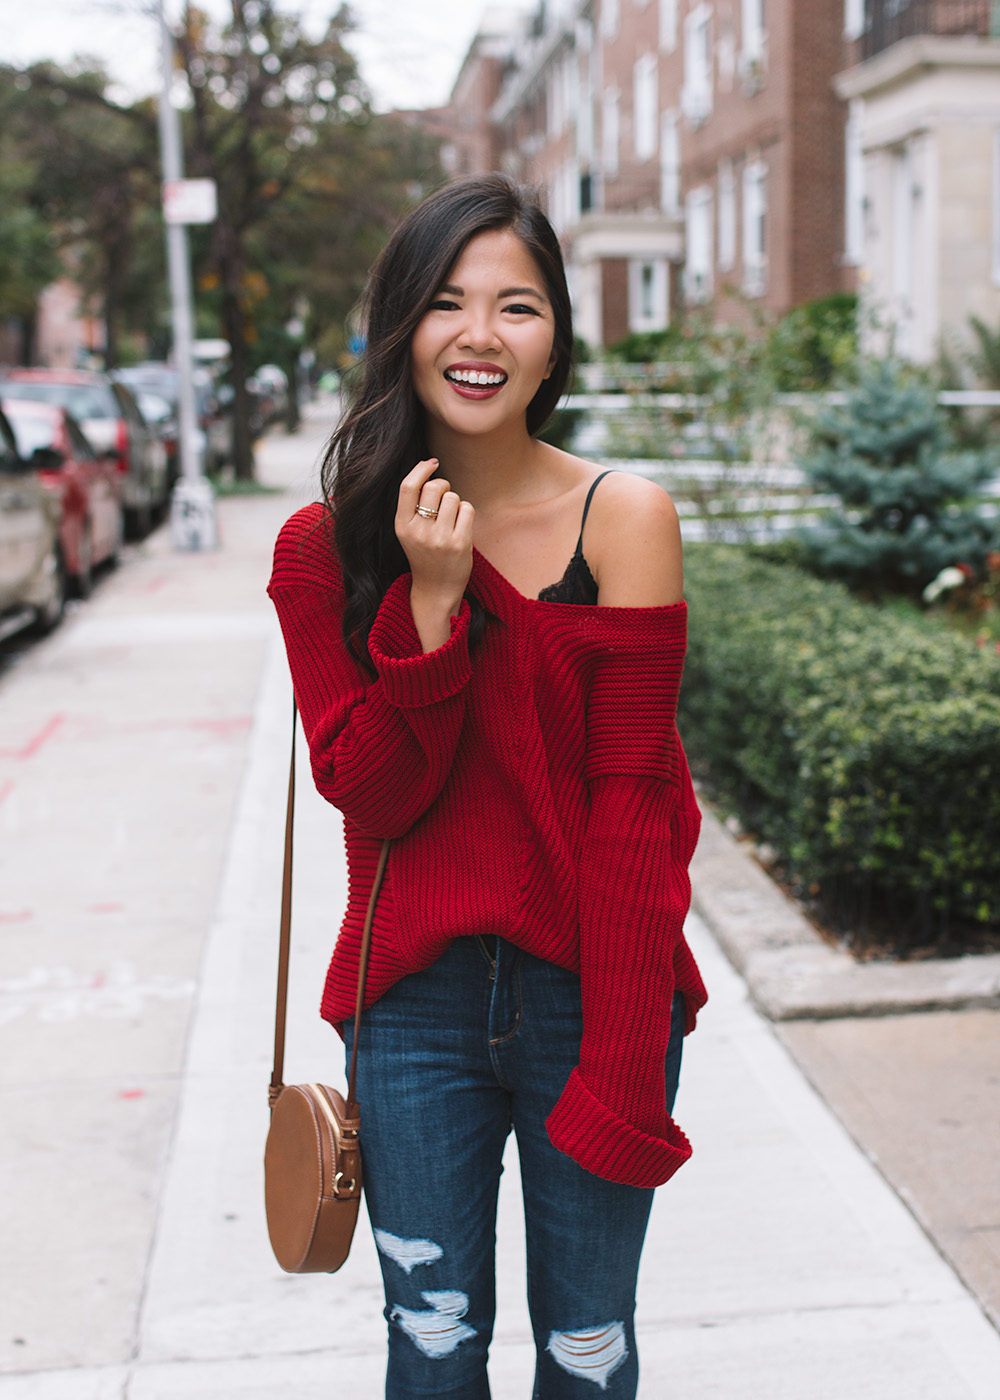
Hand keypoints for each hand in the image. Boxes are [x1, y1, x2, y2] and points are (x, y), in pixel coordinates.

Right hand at [395, 459, 474, 651]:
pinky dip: (467, 512)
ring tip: (451, 519)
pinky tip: (461, 526)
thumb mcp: (409, 531)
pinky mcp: (459, 544)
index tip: (433, 462)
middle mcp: (418, 531)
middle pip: (433, 487)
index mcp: (402, 526)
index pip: (407, 486)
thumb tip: (429, 467)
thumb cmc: (424, 554)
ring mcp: (439, 538)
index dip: (421, 469)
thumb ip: (414, 505)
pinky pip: (467, 509)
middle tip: (444, 498)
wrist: (435, 590)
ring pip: (453, 497)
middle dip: (443, 486)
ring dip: (455, 502)